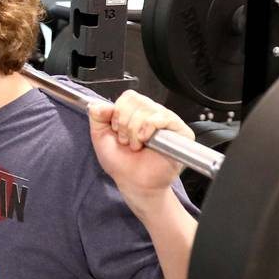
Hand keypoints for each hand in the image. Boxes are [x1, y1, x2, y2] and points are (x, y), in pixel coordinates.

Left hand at [87, 91, 191, 211]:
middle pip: (137, 100)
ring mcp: (167, 122)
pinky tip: (144, 140)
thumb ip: (97, 116)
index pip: (129, 97)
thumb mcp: (100, 135)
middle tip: (125, 141)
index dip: (118, 112)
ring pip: (148, 109)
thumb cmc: (120, 162)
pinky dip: (149, 127)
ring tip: (136, 145)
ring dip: (135, 129)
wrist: (133, 182)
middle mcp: (152, 114)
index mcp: (136, 112)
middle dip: (124, 123)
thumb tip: (100, 105)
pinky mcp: (180, 132)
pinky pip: (164, 117)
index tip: (115, 130)